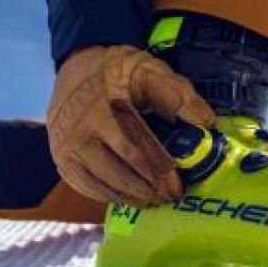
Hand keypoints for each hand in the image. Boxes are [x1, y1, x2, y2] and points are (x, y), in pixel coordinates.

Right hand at [47, 45, 214, 207]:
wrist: (74, 66)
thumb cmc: (115, 70)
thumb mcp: (148, 70)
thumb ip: (177, 95)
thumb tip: (205, 123)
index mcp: (102, 108)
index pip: (135, 148)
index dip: (158, 171)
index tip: (177, 186)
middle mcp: (80, 131)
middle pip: (118, 172)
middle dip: (147, 189)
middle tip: (169, 197)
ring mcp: (66, 148)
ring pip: (102, 184)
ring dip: (130, 196)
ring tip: (153, 200)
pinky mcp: (61, 160)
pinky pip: (87, 187)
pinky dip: (109, 196)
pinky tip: (129, 196)